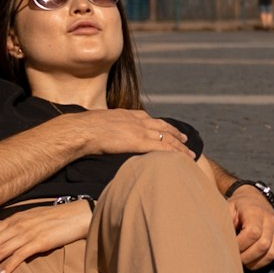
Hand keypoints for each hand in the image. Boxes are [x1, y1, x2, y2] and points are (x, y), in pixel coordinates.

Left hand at [0, 201, 93, 272]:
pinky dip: (9, 266)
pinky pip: (20, 255)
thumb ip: (8, 222)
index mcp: (13, 219)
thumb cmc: (54, 218)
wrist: (77, 215)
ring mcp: (28, 233)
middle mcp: (17, 225)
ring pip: (0, 250)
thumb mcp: (28, 216)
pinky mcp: (39, 242)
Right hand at [72, 108, 193, 159]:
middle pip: (163, 126)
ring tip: (190, 153)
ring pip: (167, 138)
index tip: (167, 128)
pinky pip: (162, 147)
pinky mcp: (139, 142)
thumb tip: (101, 134)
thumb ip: (106, 127)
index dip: (160, 124)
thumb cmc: (85, 128)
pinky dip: (175, 153)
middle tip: (185, 139)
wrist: (83, 129)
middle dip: (176, 133)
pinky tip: (182, 158)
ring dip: (181, 146)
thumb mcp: (98, 122)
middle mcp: (138, 120)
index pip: (149, 118)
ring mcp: (140, 130)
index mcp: (127, 114)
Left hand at [228, 186, 273, 270]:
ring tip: (245, 261)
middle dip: (247, 257)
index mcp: (255, 211)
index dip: (241, 245)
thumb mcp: (227, 210)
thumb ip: (224, 225)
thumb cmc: (237, 207)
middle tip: (236, 259)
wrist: (254, 198)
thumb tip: (218, 243)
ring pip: (272, 253)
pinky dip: (265, 260)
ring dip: (256, 262)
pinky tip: (254, 257)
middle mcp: (271, 219)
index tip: (230, 249)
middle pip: (263, 245)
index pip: (252, 233)